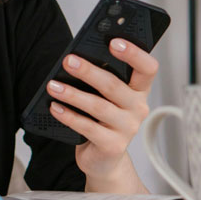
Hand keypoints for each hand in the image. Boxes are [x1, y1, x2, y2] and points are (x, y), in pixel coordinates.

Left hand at [46, 38, 158, 191]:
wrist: (103, 158)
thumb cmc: (101, 118)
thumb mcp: (104, 96)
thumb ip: (99, 77)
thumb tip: (75, 58)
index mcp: (138, 90)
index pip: (147, 68)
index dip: (134, 54)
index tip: (114, 41)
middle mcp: (138, 108)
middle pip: (114, 85)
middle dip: (89, 71)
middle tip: (68, 60)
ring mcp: (128, 128)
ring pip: (98, 106)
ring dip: (72, 94)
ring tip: (52, 85)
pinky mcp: (113, 145)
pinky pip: (88, 128)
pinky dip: (69, 116)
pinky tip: (54, 107)